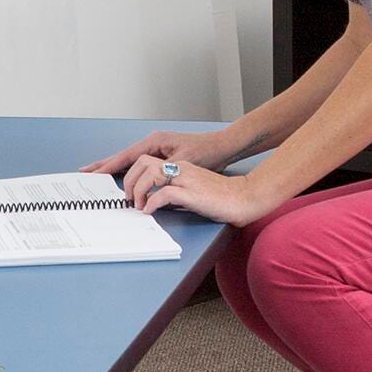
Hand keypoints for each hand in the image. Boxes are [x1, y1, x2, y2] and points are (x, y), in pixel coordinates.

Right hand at [85, 126, 228, 180]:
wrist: (222, 146)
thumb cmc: (207, 151)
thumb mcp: (185, 162)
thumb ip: (165, 171)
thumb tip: (149, 181)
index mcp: (154, 142)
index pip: (126, 157)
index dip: (108, 166)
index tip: (93, 173)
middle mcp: (152, 143)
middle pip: (123, 156)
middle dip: (104, 165)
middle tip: (85, 172)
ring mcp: (156, 149)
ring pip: (129, 160)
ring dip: (113, 168)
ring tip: (97, 174)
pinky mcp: (161, 155)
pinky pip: (138, 164)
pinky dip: (126, 169)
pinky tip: (120, 175)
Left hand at [123, 156, 266, 224]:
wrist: (244, 197)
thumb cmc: (220, 197)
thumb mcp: (192, 190)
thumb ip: (174, 191)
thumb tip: (154, 201)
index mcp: (180, 166)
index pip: (147, 160)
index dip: (132, 173)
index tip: (126, 189)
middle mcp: (180, 168)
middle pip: (143, 162)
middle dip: (129, 179)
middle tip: (129, 198)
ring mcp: (186, 179)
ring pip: (150, 174)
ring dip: (138, 190)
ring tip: (138, 205)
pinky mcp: (192, 193)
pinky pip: (164, 193)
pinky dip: (152, 203)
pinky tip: (150, 211)